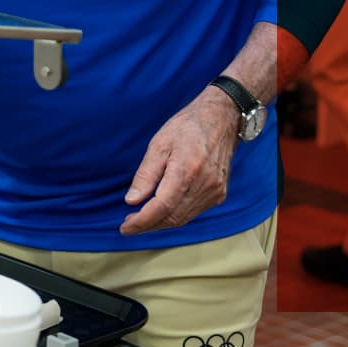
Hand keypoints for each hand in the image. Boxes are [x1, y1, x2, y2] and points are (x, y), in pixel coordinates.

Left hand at [121, 88, 239, 234]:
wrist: (221, 119)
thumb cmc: (187, 127)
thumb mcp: (158, 144)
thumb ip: (145, 175)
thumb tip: (132, 200)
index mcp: (187, 170)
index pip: (162, 207)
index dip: (142, 221)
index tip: (125, 227)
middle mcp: (204, 184)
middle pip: (173, 217)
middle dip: (148, 225)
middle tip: (129, 225)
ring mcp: (215, 191)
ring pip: (183, 218)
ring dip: (161, 223)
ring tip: (141, 219)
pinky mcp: (219, 193)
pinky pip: (194, 212)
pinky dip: (176, 216)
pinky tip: (162, 211)